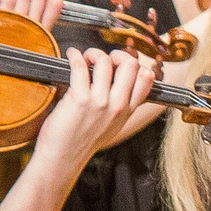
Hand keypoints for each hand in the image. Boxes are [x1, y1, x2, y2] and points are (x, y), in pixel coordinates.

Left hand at [30, 44, 160, 167]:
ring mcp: (100, 102)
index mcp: (127, 111)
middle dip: (116, 54)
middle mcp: (118, 106)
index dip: (135, 64)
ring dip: (93, 53)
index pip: (146, 78)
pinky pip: (80, 66)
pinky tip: (71, 55)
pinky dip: (74, 55)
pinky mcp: (79, 99)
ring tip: (85, 58)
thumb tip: (121, 85)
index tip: (121, 64)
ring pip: (105, 61)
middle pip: (130, 65)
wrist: (64, 157)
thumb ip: (121, 107)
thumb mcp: (113, 126)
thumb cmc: (82, 141)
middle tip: (102, 59)